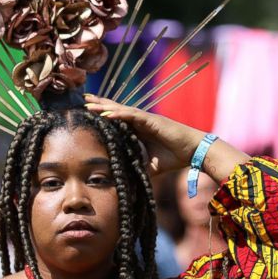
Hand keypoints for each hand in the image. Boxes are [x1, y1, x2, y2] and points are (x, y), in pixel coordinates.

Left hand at [84, 94, 205, 175]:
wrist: (193, 152)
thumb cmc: (175, 157)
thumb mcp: (150, 166)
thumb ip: (138, 167)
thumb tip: (125, 179)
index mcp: (139, 130)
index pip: (118, 119)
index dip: (104, 114)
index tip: (89, 111)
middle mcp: (141, 121)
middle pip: (116, 110)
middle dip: (100, 104)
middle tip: (84, 99)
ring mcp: (146, 119)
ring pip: (121, 110)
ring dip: (105, 107)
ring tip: (89, 104)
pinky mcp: (152, 120)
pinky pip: (132, 116)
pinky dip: (119, 114)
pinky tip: (106, 113)